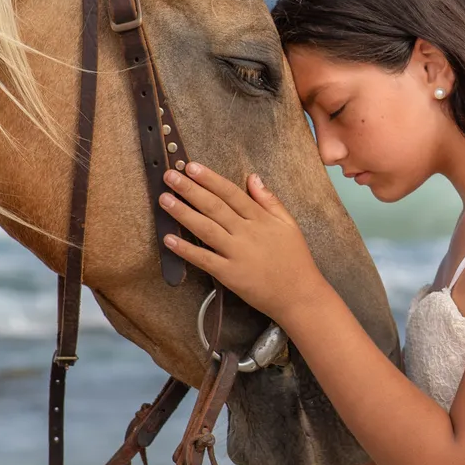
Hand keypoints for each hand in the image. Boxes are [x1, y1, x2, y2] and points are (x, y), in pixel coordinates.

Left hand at [159, 162, 331, 324]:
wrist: (300, 296)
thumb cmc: (296, 260)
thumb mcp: (289, 224)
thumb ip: (270, 200)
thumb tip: (253, 177)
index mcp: (261, 219)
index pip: (231, 193)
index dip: (210, 179)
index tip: (192, 167)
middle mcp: (247, 233)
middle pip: (214, 206)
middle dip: (190, 189)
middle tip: (170, 176)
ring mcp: (237, 254)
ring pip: (206, 228)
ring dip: (183, 213)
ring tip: (164, 199)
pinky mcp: (229, 275)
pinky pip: (204, 259)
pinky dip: (186, 250)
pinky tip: (169, 239)